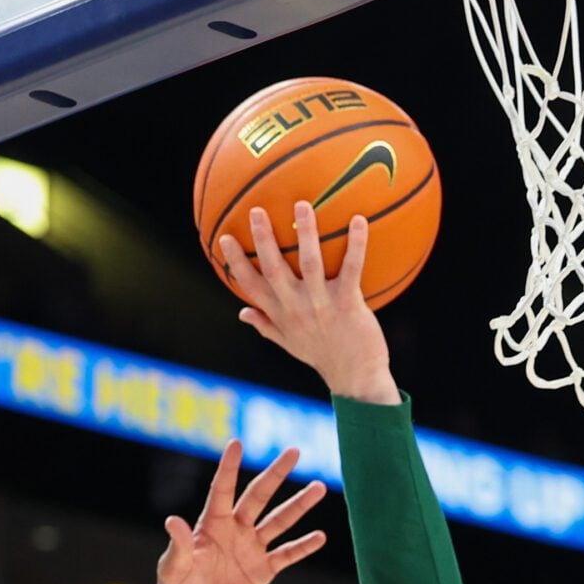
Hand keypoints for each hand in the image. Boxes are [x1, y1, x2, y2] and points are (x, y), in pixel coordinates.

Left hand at [154, 439, 328, 583]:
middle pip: (259, 497)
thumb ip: (178, 545)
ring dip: (299, 505)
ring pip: (279, 522)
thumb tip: (172, 519)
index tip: (236, 443)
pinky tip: (320, 536)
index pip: (222, 489)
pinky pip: (287, 555)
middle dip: (276, 474)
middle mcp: (235, 530)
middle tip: (294, 451)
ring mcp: (251, 549)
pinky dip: (303, 546)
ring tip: (319, 487)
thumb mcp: (173, 568)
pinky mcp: (263, 571)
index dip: (229, 467)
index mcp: (211, 525)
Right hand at [222, 201, 398, 404]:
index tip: (224, 238)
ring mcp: (322, 304)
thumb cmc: (323, 356)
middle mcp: (296, 307)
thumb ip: (266, 326)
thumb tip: (241, 313)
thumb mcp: (289, 344)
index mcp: (280, 314)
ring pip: (310, 262)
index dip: (236, 262)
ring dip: (305, 233)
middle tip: (256, 210)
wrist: (356, 379)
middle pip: (273, 268)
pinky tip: (359, 220)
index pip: (250, 285)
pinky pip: (352, 269)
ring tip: (302, 205)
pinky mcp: (348, 304)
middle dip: (262, 239)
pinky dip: (356, 244)